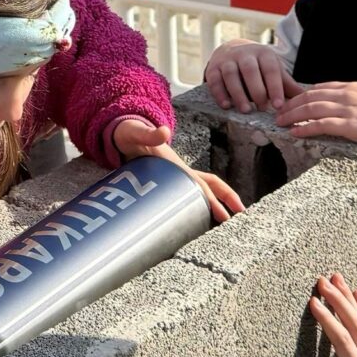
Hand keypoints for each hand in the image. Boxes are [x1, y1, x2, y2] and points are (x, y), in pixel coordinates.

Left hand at [108, 117, 245, 223]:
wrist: (119, 134)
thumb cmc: (128, 134)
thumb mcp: (136, 133)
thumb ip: (149, 133)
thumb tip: (163, 131)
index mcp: (176, 165)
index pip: (200, 185)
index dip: (212, 200)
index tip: (224, 216)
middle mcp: (178, 172)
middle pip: (208, 187)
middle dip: (225, 201)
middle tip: (238, 220)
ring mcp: (172, 177)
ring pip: (198, 192)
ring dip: (213, 206)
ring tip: (224, 225)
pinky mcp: (162, 182)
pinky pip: (182, 196)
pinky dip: (192, 208)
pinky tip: (193, 222)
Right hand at [204, 38, 290, 112]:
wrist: (232, 50)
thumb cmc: (258, 66)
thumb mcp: (274, 70)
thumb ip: (286, 85)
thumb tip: (305, 100)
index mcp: (264, 54)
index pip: (271, 70)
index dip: (275, 87)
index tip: (278, 106)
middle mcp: (245, 54)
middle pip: (250, 70)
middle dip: (257, 91)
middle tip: (263, 109)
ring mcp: (228, 60)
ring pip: (231, 75)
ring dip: (238, 94)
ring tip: (246, 110)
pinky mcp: (214, 67)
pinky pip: (215, 80)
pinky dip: (220, 93)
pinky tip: (226, 106)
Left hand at [275, 79, 356, 149]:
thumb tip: (350, 109)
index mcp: (354, 87)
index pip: (320, 87)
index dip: (301, 94)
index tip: (289, 101)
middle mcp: (349, 95)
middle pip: (310, 96)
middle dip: (290, 103)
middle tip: (276, 111)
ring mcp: (350, 109)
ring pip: (312, 108)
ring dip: (292, 115)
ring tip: (279, 122)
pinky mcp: (353, 126)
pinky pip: (322, 125)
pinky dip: (305, 127)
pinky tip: (294, 133)